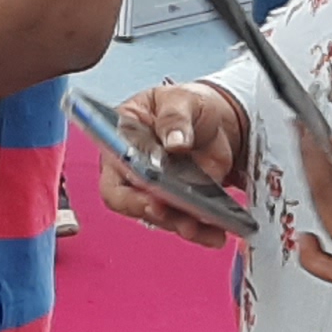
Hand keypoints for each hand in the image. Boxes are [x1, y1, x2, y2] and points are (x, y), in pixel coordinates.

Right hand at [94, 81, 247, 248]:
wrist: (212, 118)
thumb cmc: (183, 105)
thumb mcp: (179, 100)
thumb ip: (174, 117)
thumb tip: (175, 141)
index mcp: (120, 139)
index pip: (114, 170)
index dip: (127, 189)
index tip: (152, 198)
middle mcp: (131, 169)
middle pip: (132, 201)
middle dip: (157, 213)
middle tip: (182, 218)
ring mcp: (155, 190)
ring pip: (160, 217)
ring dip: (183, 225)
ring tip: (208, 227)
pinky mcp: (179, 202)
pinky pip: (185, 221)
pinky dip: (202, 230)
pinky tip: (217, 231)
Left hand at [288, 136, 331, 314]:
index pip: (330, 190)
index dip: (314, 156)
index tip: (304, 130)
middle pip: (326, 214)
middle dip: (317, 174)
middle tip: (311, 141)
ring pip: (330, 240)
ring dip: (322, 204)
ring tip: (323, 169)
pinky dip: (324, 251)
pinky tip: (316, 233)